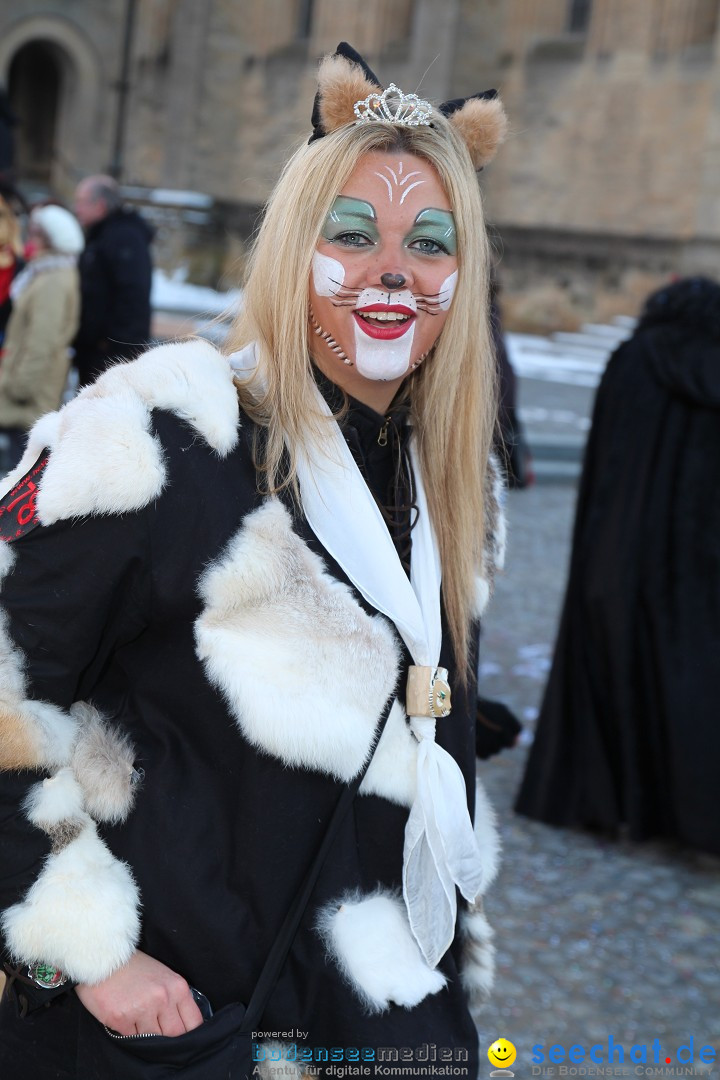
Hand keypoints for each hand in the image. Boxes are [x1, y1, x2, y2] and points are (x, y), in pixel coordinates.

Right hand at [75, 950, 203, 1036]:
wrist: (104, 958)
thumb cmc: (134, 967)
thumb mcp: (163, 977)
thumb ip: (175, 999)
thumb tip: (183, 1025)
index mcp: (177, 987)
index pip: (193, 1022)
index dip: (189, 1034)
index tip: (184, 1038)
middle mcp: (162, 998)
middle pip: (174, 1035)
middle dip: (168, 1038)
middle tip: (157, 1031)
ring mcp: (142, 1009)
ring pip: (152, 1040)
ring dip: (146, 1036)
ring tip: (138, 1021)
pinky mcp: (121, 1018)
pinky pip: (131, 1039)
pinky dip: (129, 1034)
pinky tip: (125, 1019)